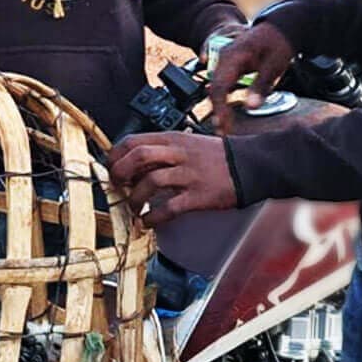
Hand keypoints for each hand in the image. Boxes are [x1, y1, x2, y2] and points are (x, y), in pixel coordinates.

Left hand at [109, 132, 237, 226]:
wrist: (251, 165)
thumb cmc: (217, 157)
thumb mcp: (187, 143)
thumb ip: (163, 151)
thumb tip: (134, 165)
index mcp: (173, 139)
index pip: (133, 141)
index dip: (116, 156)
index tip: (111, 169)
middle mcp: (179, 154)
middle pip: (138, 157)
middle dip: (120, 173)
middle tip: (118, 187)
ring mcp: (189, 174)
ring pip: (150, 182)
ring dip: (136, 198)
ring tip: (135, 207)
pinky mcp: (199, 195)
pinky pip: (169, 208)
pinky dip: (154, 217)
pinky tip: (149, 222)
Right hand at [206, 23, 294, 134]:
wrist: (281, 28)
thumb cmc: (278, 43)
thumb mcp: (274, 65)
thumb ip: (261, 86)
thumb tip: (251, 106)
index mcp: (232, 56)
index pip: (220, 87)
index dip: (220, 108)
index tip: (223, 125)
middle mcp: (224, 59)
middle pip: (215, 90)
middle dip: (218, 112)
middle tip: (223, 132)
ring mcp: (226, 63)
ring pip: (217, 89)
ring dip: (220, 108)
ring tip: (225, 128)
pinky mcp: (231, 68)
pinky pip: (223, 86)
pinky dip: (224, 101)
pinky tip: (227, 115)